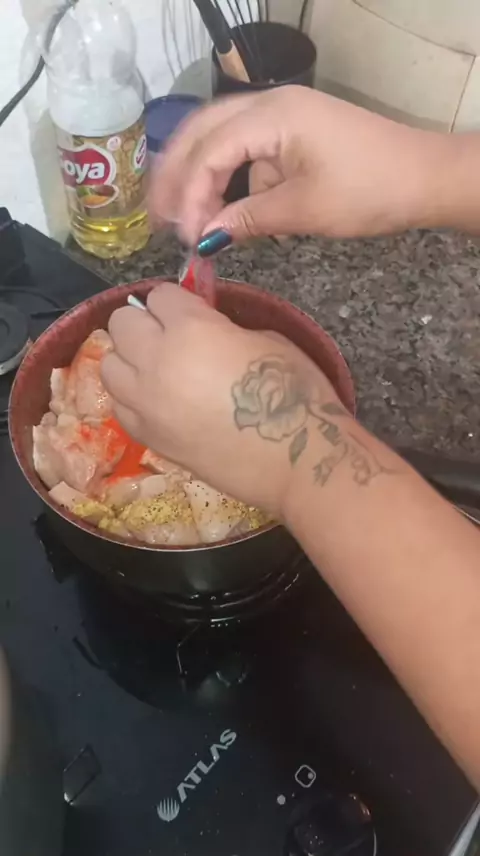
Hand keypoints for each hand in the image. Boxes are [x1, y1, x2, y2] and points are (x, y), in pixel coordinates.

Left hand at [101, 283, 343, 516]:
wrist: (296, 463)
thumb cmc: (294, 395)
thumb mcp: (268, 341)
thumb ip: (225, 328)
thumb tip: (207, 331)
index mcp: (190, 329)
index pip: (160, 296)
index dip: (178, 301)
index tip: (192, 311)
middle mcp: (155, 361)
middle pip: (122, 324)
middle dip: (145, 323)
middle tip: (171, 337)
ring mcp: (145, 403)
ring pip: (108, 365)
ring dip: (129, 360)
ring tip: (157, 370)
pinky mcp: (146, 437)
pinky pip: (119, 405)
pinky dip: (132, 397)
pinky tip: (157, 402)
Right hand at [149, 86, 452, 246]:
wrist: (424, 178)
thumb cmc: (369, 190)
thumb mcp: (303, 211)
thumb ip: (247, 219)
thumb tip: (205, 237)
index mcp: (272, 115)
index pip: (209, 151)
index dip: (190, 194)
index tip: (184, 235)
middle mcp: (270, 104)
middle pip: (203, 133)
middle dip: (178, 175)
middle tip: (160, 217)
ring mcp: (282, 116)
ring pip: (221, 139)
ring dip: (201, 175)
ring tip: (184, 215)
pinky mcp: (292, 133)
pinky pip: (248, 151)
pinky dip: (231, 179)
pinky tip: (225, 210)